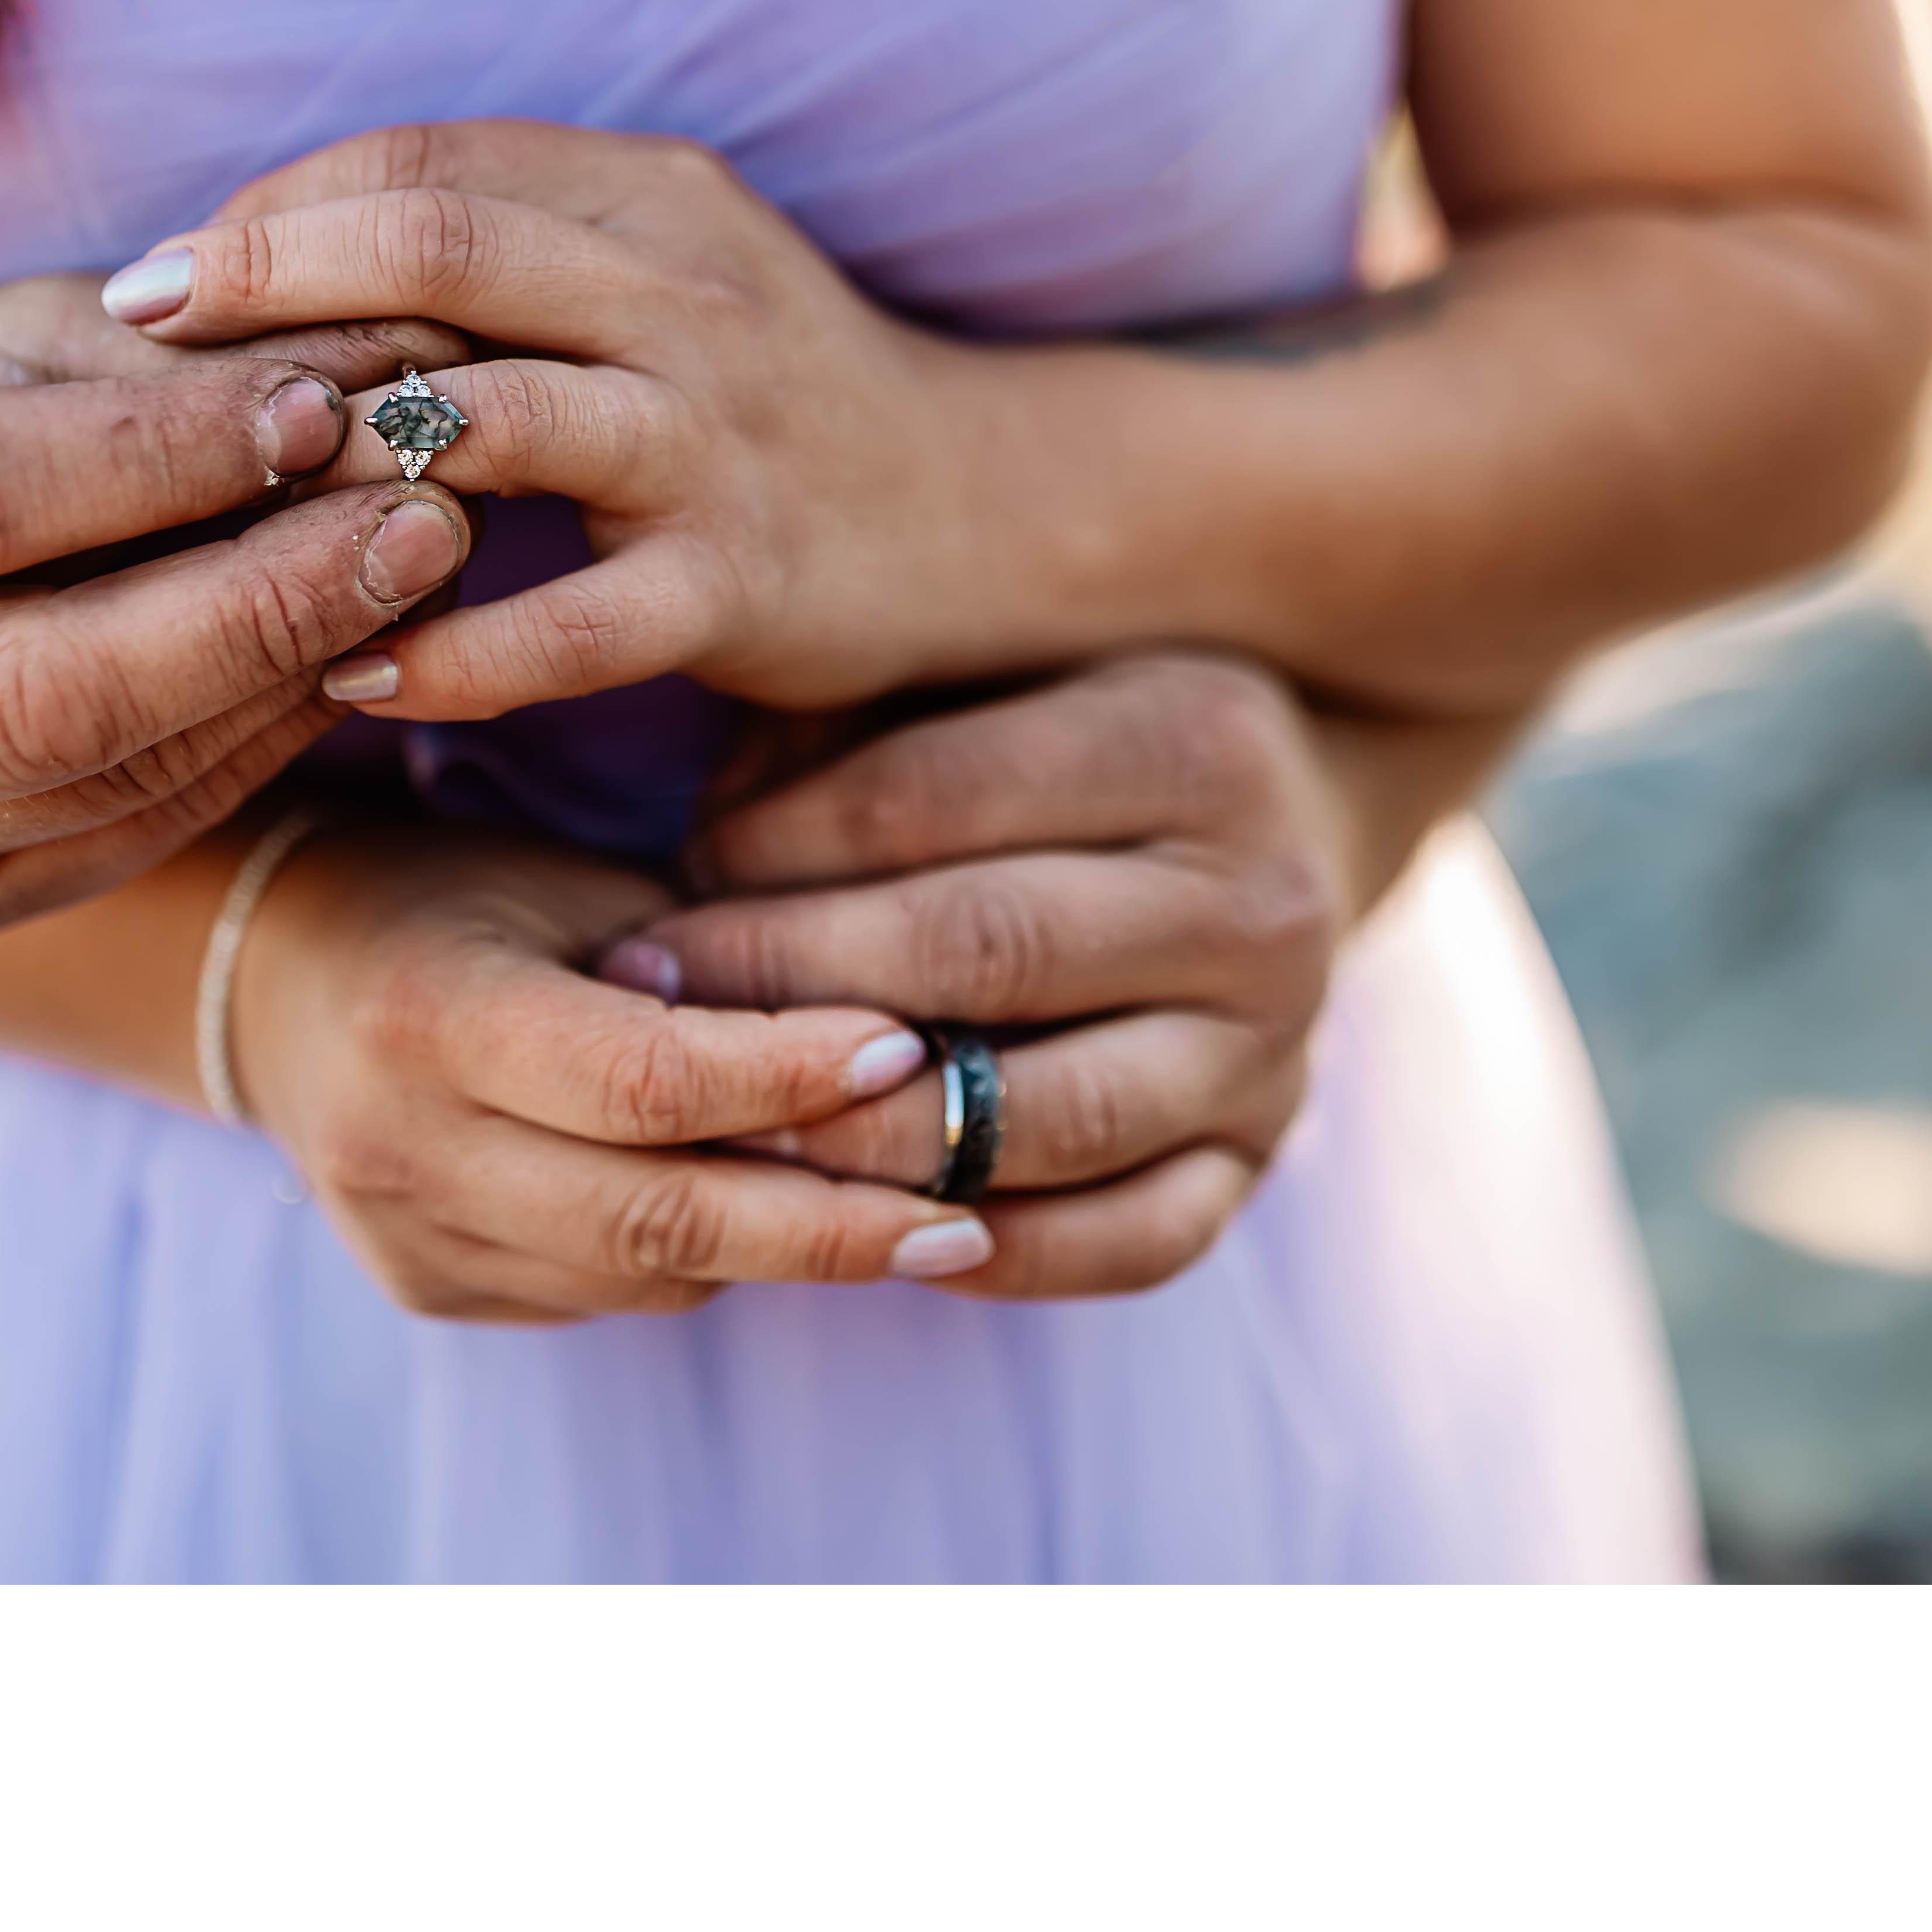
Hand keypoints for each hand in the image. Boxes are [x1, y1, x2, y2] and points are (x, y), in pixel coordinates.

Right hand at [0, 271, 490, 927]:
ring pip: (102, 778)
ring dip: (290, 672)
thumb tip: (391, 352)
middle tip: (426, 517)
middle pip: (35, 689)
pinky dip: (264, 737)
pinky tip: (360, 650)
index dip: (154, 457)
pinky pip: (133, 830)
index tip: (321, 404)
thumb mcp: (9, 338)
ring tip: (427, 566)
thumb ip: (176, 352)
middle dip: (256, 601)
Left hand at [100, 119, 1009, 719]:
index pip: (424, 160)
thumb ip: (503, 247)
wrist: (983, 504)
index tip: (160, 276)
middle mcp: (682, 293)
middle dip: (260, 282)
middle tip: (129, 336)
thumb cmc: (765, 390)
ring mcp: (714, 439)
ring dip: (331, 456)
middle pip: (437, 243)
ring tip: (210, 508)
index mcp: (648, 199)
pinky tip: (347, 674)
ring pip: (490, 415)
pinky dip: (447, 651)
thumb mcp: (653, 269)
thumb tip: (271, 253)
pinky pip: (569, 624)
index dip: (273, 209)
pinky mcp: (740, 582)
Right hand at [228, 823, 991, 1321]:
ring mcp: (407, 1241)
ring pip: (646, 1278)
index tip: (910, 1051)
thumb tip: (876, 1047)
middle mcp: (400, 1146)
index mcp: (428, 1014)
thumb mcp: (572, 888)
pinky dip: (702, 1260)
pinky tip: (765, 1209)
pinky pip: (608, 1297)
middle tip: (965, 1213)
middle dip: (829, 1225)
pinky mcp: (433, 1295)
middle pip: (655, 1218)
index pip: (642, 1081)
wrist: (281, 982)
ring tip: (907, 1213)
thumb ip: (701, 966)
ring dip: (784, 1247)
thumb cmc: (461, 899)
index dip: (786, 1076)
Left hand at [591, 654, 1349, 1298]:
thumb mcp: (965, 675)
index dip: (771, 850)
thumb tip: (701, 857)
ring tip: (732, 1125)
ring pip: (1050, 1119)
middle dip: (793, 988)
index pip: (934, 800)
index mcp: (1197, 736)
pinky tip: (870, 1228)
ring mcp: (1278, 1049)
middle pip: (987, 951)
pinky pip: (1126, 1245)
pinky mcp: (1258, 1164)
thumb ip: (841, 730)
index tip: (661, 886)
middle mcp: (1264, 900)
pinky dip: (992, 1256)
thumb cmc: (1048, 734)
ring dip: (868, 1139)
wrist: (1262, 823)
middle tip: (653, 1004)